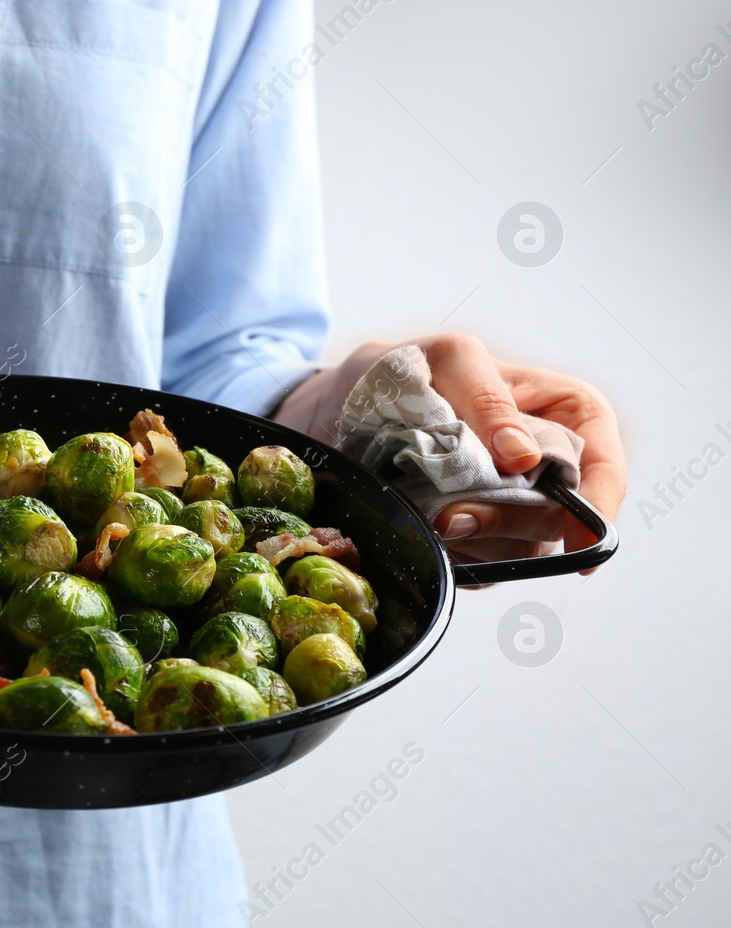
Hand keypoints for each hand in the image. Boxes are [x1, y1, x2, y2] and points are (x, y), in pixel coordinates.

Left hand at [274, 333, 625, 565]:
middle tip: (450, 517)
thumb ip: (486, 397)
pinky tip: (421, 528)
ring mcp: (504, 508)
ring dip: (473, 541)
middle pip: (559, 512)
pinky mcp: (469, 543)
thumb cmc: (394, 376)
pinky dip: (451, 555)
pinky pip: (479, 566)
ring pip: (521, 547)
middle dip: (508, 521)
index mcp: (551, 410)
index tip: (582, 531)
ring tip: (425, 512)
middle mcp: (536, 465)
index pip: (599, 453)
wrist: (325, 418)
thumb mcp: (442, 361)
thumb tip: (525, 457)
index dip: (602, 494)